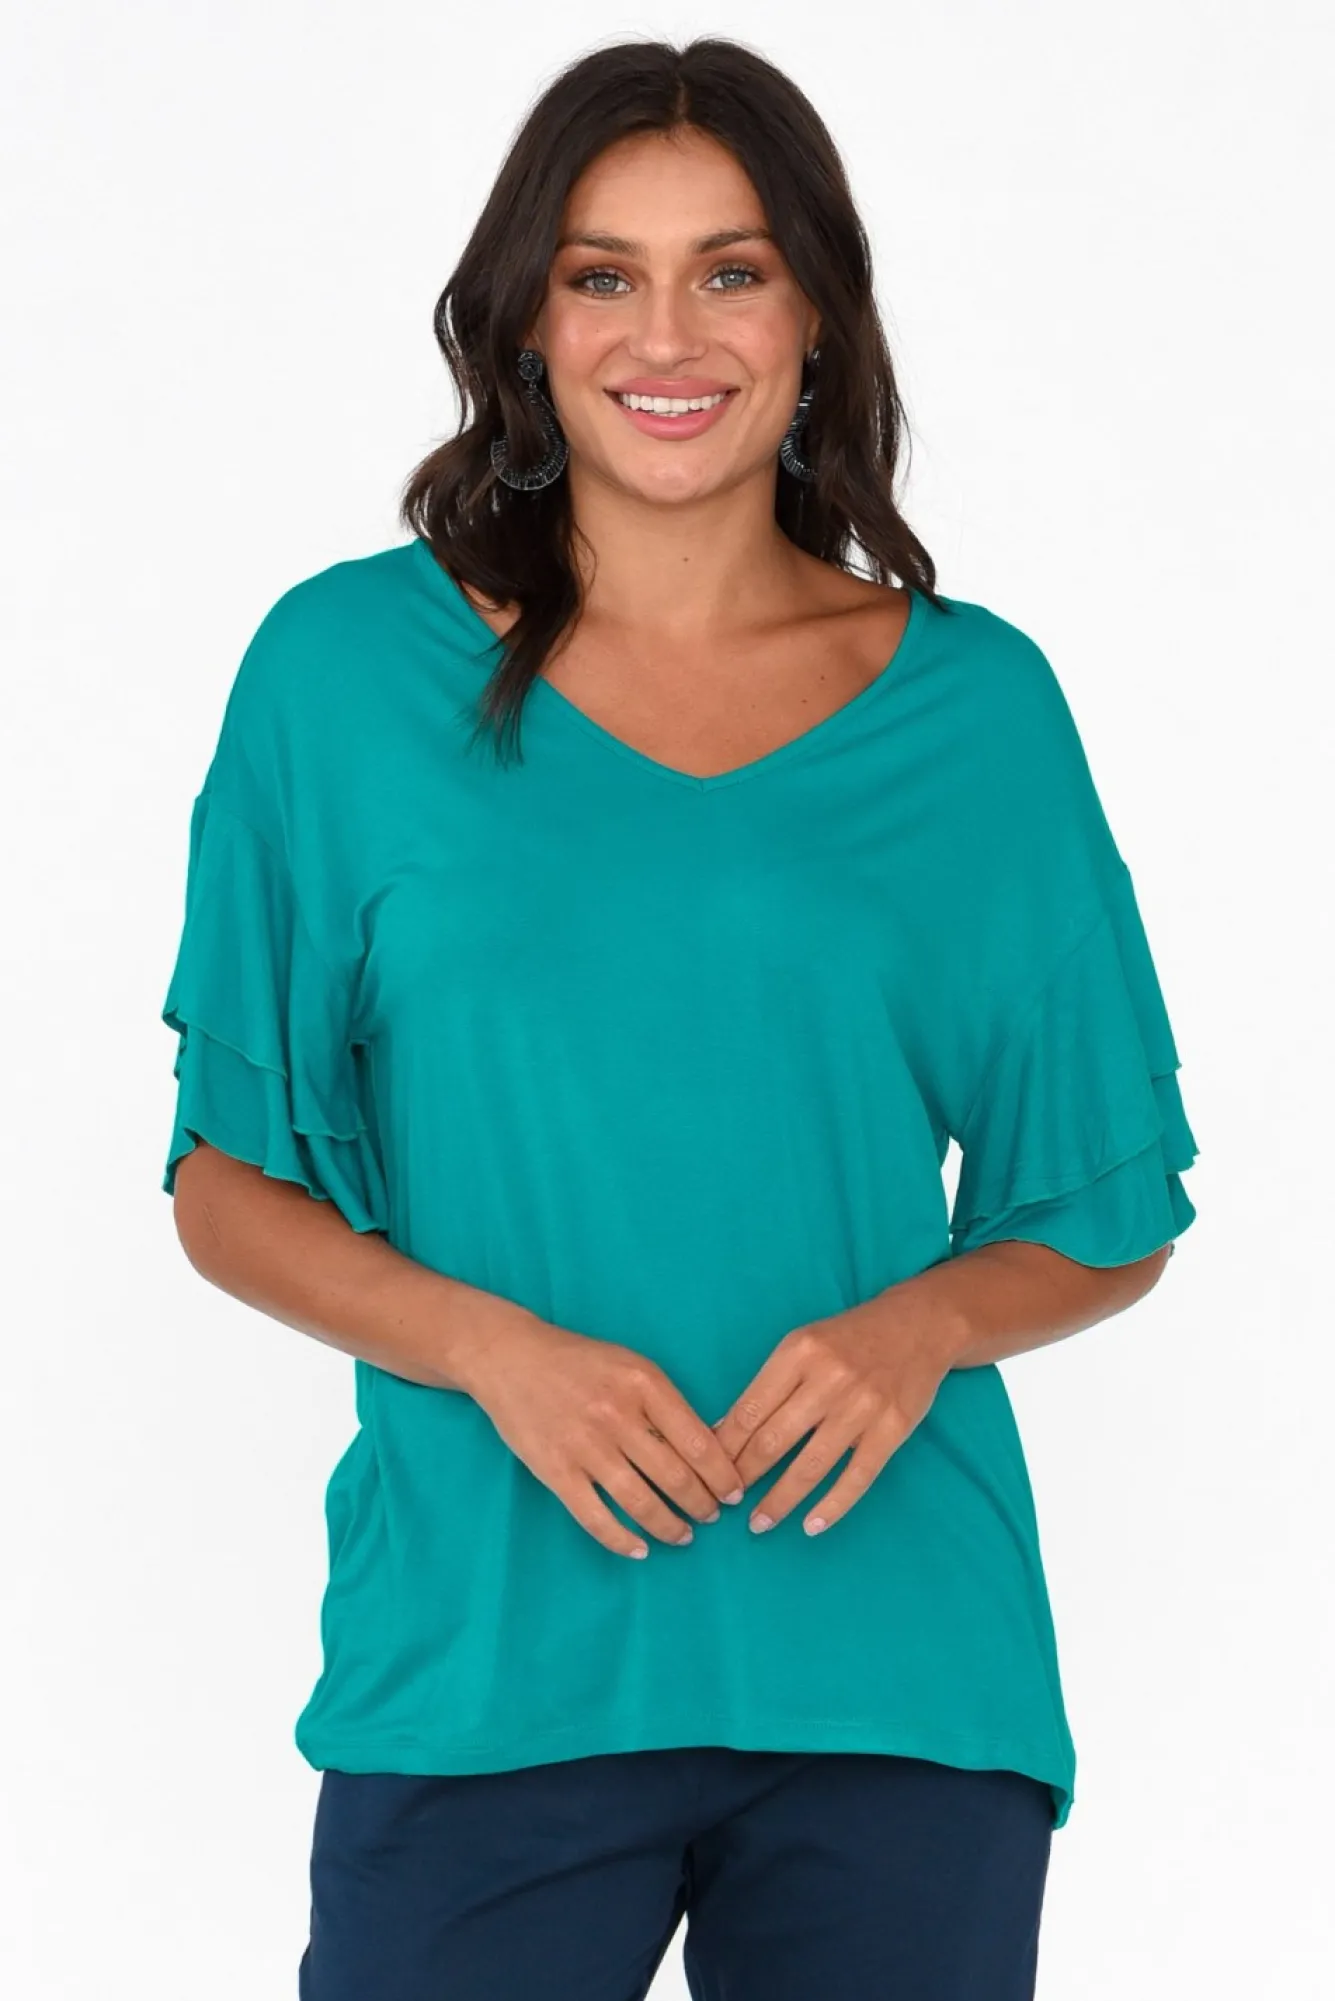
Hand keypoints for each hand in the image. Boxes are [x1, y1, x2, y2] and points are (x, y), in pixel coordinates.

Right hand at [465, 1314, 746, 1559]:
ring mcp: (585, 1446)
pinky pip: (595, 1517)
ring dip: (670, 1527)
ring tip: (684, 1536)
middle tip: (712, 1516)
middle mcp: (618, 1415)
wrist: (511, 1357)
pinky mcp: (555, 1471)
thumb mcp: (631, 1365)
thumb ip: (665, 1403)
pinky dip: (622, 1540)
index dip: (723, 1475)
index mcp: (644, 1384)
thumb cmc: (580, 1360)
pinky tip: (640, 1549)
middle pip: (676, 1477)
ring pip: (641, 1502)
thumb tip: (707, 1448)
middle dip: (703, 1505)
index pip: (699, 1441)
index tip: (735, 1493)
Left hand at [710, 1294, 955, 1538]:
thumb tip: (725, 1430)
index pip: (750, 1409)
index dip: (725, 1447)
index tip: (709, 1472)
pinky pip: (857, 1476)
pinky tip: (811, 1525)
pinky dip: (832, 1506)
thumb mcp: (804, 1344)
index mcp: (798, 1352)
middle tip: (724, 1503)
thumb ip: (769, 1384)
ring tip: (759, 1523)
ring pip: (811, 1465)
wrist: (919, 1325)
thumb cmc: (850, 1338)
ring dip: (780, 1500)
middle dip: (744, 1477)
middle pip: (774, 1439)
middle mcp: (828, 1379)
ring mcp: (862, 1406)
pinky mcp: (892, 1429)